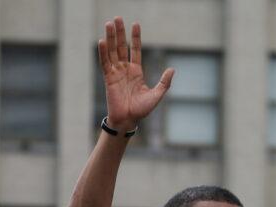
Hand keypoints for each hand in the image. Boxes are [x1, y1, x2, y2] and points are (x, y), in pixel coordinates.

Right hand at [97, 17, 172, 131]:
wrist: (129, 119)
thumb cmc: (142, 110)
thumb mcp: (157, 95)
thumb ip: (164, 82)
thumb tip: (173, 69)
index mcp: (136, 71)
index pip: (135, 50)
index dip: (135, 38)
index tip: (135, 24)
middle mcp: (125, 69)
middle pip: (121, 47)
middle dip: (120, 33)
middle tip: (117, 18)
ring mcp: (115, 72)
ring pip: (112, 51)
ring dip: (111, 37)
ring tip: (109, 23)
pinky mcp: (108, 78)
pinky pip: (104, 62)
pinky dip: (103, 52)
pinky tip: (103, 41)